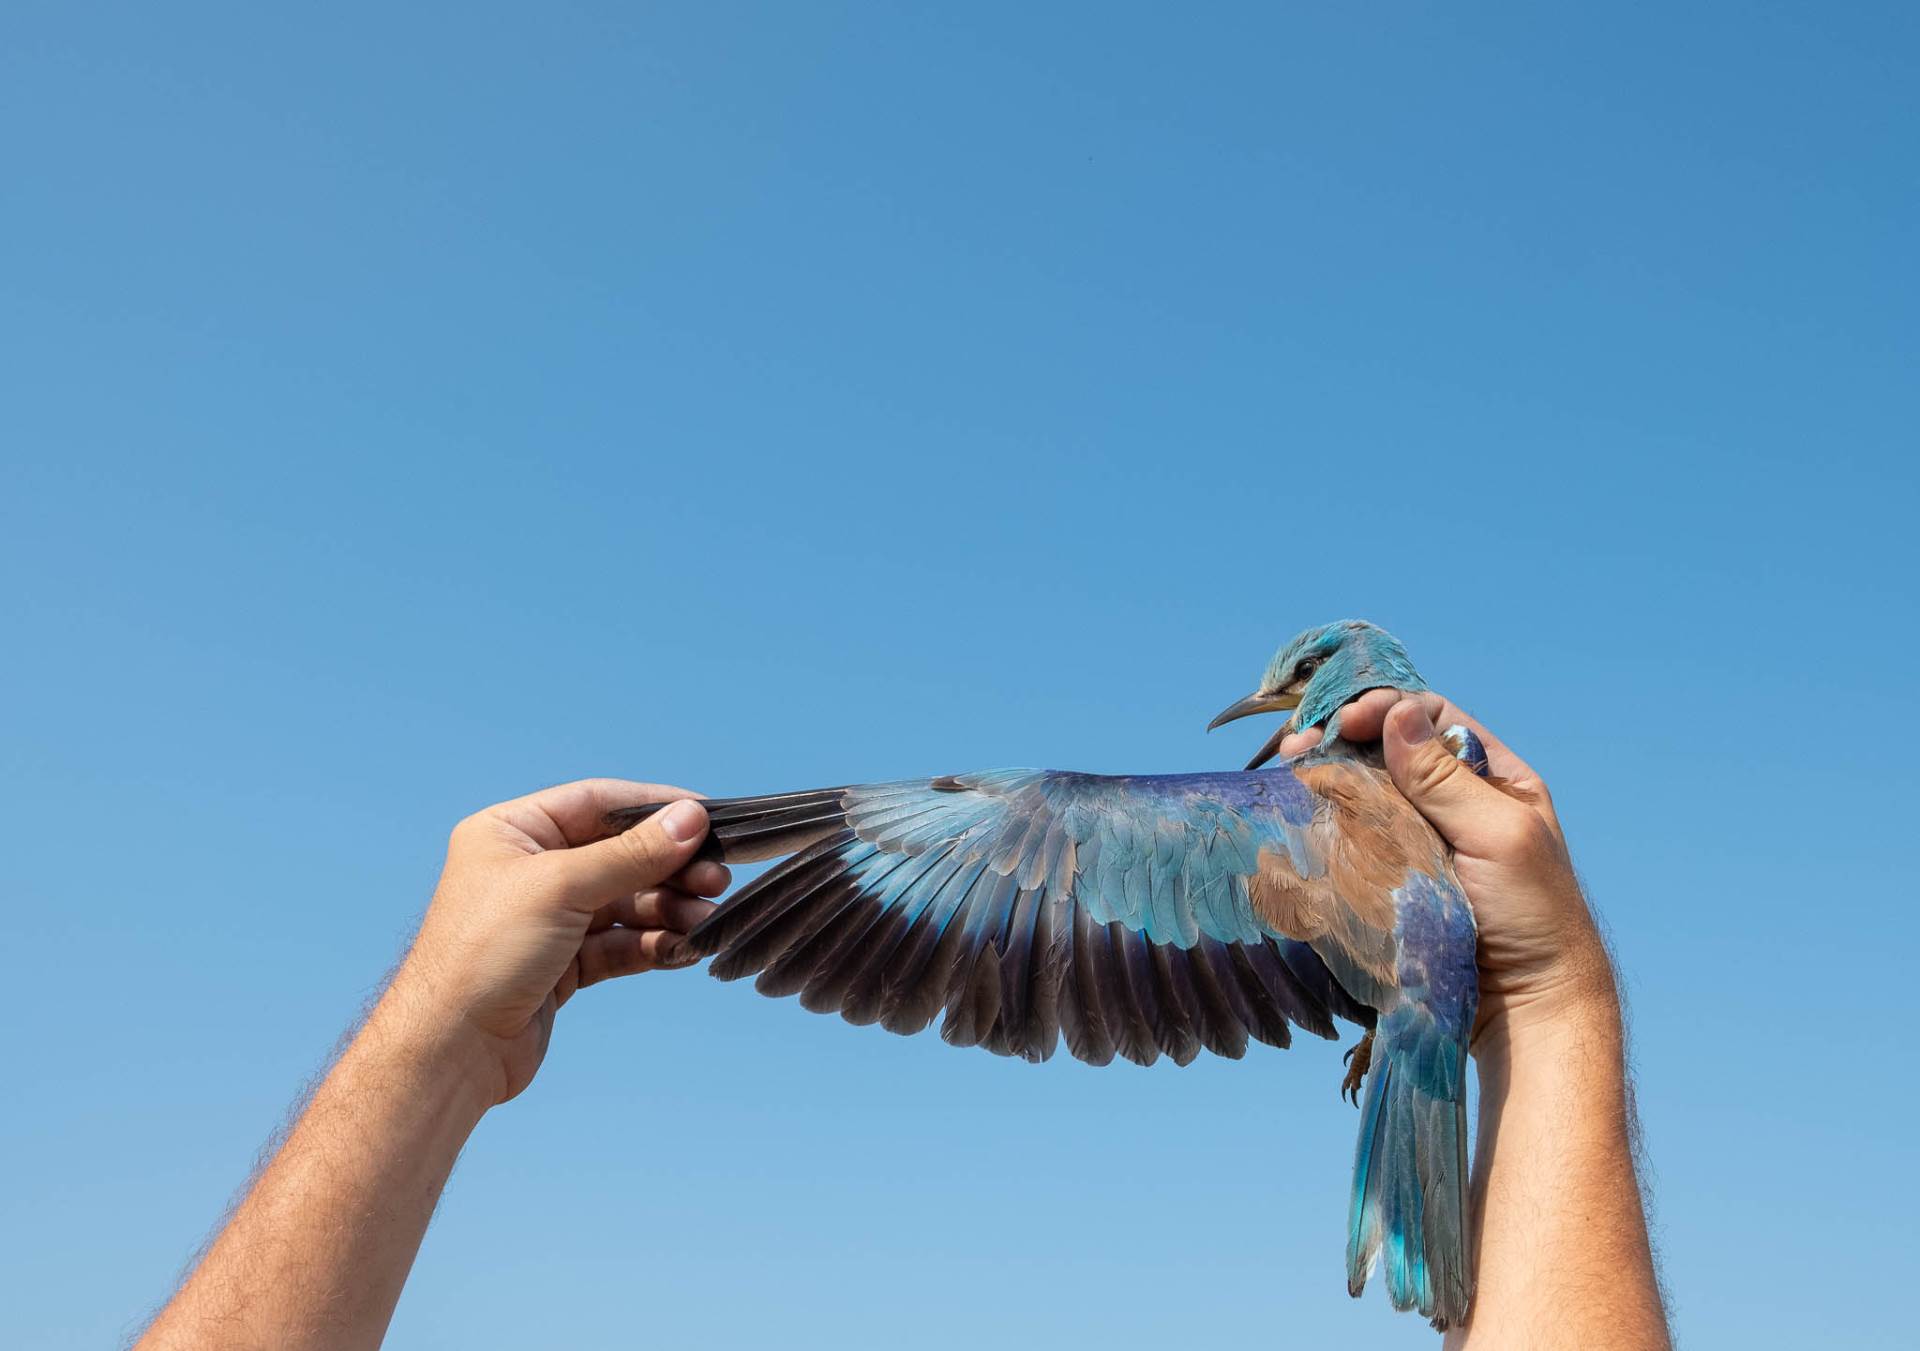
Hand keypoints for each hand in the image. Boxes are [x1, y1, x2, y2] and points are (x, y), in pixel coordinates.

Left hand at [383, 780, 730, 1104]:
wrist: (451, 1050)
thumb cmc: (484, 954)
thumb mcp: (563, 888)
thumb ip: (632, 854)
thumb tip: (691, 818)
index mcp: (513, 832)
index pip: (598, 804)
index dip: (655, 809)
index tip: (707, 819)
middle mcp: (530, 870)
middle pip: (620, 855)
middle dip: (670, 869)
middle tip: (716, 880)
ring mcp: (548, 919)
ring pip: (626, 902)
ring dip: (669, 911)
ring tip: (705, 923)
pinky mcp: (564, 963)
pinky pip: (620, 943)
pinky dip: (652, 944)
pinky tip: (682, 951)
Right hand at [1280, 693, 1613, 1044]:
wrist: (1523, 1008)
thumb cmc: (1532, 916)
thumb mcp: (1500, 837)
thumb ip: (1446, 778)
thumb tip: (1398, 713)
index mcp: (1493, 779)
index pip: (1432, 719)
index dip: (1386, 710)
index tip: (1346, 722)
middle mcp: (1454, 801)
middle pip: (1390, 749)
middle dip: (1344, 737)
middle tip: (1299, 743)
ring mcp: (1421, 839)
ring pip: (1367, 788)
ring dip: (1328, 773)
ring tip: (1291, 767)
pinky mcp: (1394, 876)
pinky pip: (1356, 834)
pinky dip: (1327, 815)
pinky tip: (1301, 807)